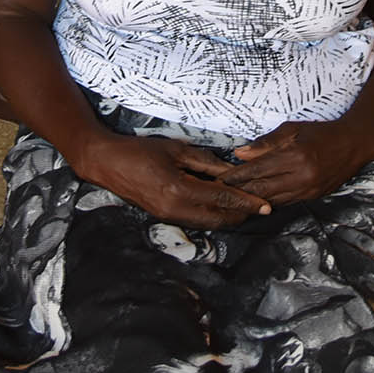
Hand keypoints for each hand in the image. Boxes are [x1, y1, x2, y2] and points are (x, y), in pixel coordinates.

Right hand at [66, 131, 270, 229]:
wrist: (107, 163)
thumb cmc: (140, 151)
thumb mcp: (176, 150)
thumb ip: (206, 162)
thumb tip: (232, 171)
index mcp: (180, 190)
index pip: (222, 198)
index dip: (246, 202)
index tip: (265, 205)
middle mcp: (176, 209)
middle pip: (219, 218)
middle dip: (241, 214)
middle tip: (259, 205)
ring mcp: (169, 216)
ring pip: (208, 223)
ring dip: (227, 216)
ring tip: (244, 206)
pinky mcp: (164, 217)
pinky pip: (195, 221)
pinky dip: (211, 215)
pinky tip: (219, 205)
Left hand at [220, 120, 373, 205]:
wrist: (354, 144)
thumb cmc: (321, 133)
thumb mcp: (293, 129)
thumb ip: (266, 143)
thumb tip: (240, 153)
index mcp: (295, 156)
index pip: (257, 170)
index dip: (236, 176)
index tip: (220, 178)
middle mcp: (301, 177)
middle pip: (262, 190)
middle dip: (239, 192)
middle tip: (220, 193)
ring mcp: (308, 190)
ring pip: (272, 200)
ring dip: (252, 200)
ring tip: (233, 199)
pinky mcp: (313, 197)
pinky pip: (285, 202)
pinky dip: (269, 202)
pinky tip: (256, 201)